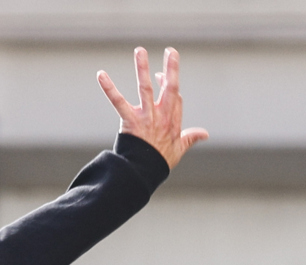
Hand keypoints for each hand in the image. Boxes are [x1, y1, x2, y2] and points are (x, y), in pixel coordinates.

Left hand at [98, 47, 207, 168]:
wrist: (143, 173)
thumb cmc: (159, 162)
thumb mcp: (179, 150)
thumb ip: (190, 138)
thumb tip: (205, 133)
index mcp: (173, 122)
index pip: (175, 98)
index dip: (169, 84)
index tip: (161, 75)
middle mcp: (161, 116)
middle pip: (169, 88)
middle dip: (171, 69)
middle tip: (171, 51)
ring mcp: (146, 117)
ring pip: (146, 89)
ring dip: (143, 69)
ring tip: (140, 50)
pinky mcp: (130, 121)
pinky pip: (119, 101)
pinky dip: (109, 88)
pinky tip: (101, 74)